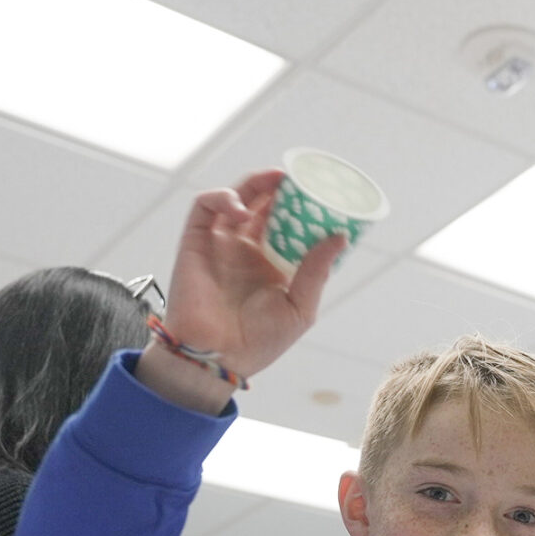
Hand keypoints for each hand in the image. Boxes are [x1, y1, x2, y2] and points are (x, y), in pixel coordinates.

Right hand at [137, 172, 341, 412]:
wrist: (218, 358)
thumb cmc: (260, 341)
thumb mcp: (300, 307)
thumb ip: (316, 271)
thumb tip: (339, 236)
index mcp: (272, 264)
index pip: (288, 224)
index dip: (302, 206)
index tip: (322, 192)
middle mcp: (246, 249)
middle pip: (263, 205)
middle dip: (280, 187)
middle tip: (299, 177)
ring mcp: (220, 243)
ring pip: (236, 198)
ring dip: (255, 183)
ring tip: (277, 180)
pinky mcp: (195, 242)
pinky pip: (205, 207)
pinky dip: (222, 198)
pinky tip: (242, 210)